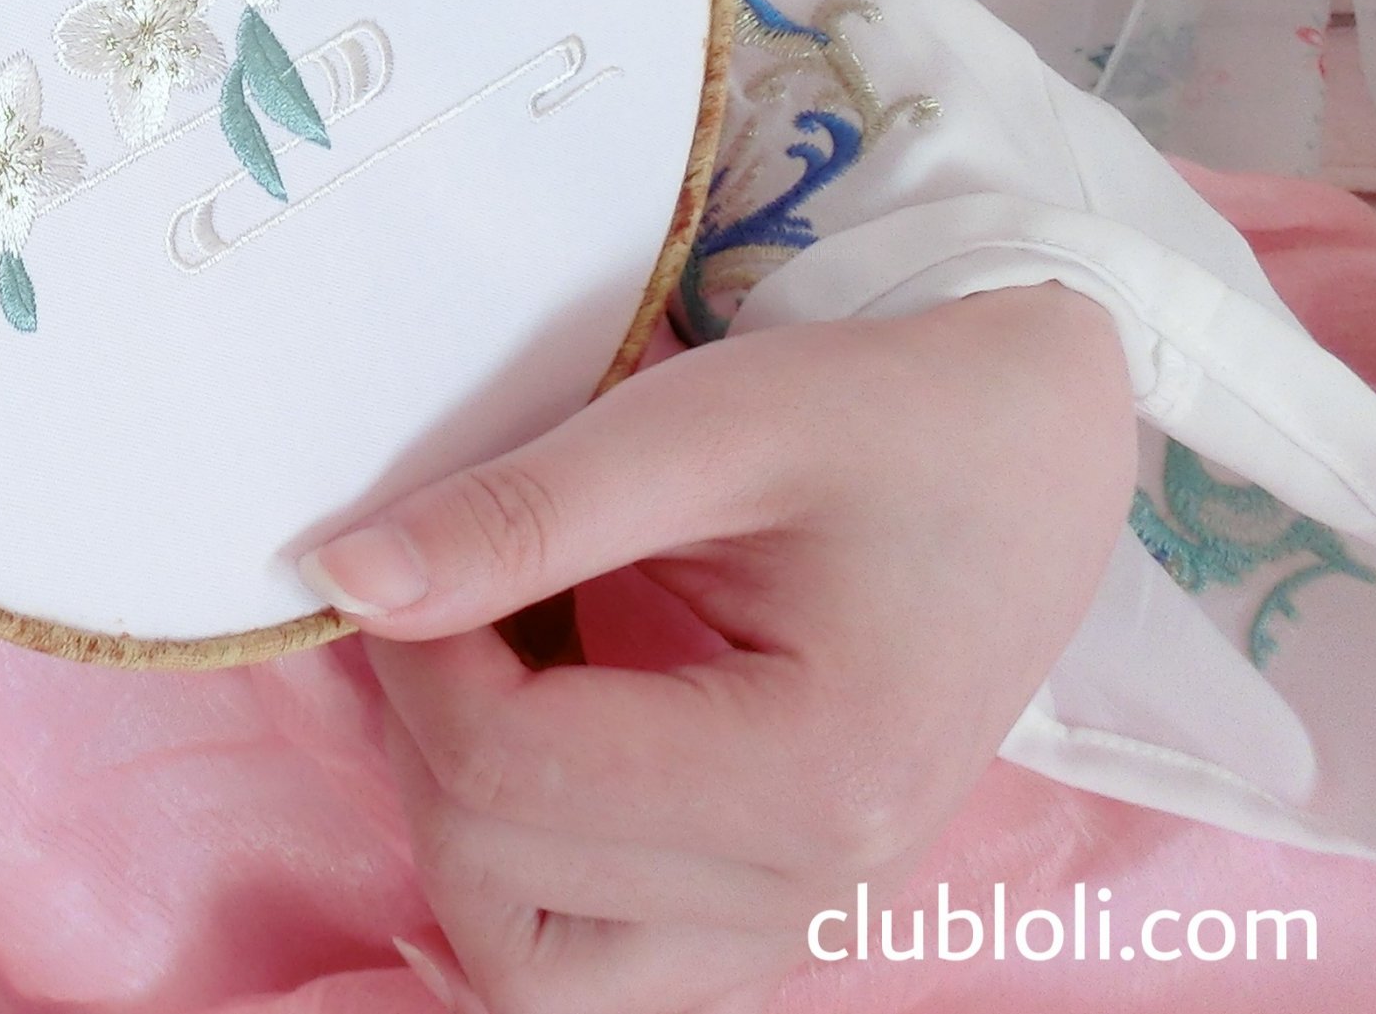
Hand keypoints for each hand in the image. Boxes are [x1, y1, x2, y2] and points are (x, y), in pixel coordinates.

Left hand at [298, 285, 1137, 1013]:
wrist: (1034, 449)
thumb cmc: (887, 417)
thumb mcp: (701, 424)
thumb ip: (518, 512)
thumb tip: (341, 579)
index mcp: (818, 778)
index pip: (503, 771)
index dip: (410, 648)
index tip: (411, 541)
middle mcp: (817, 892)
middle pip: (494, 876)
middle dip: (424, 725)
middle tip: (455, 590)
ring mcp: (802, 924)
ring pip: (527, 967)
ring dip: (464, 820)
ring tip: (501, 667)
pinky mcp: (776, 916)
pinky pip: (594, 958)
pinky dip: (529, 860)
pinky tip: (551, 719)